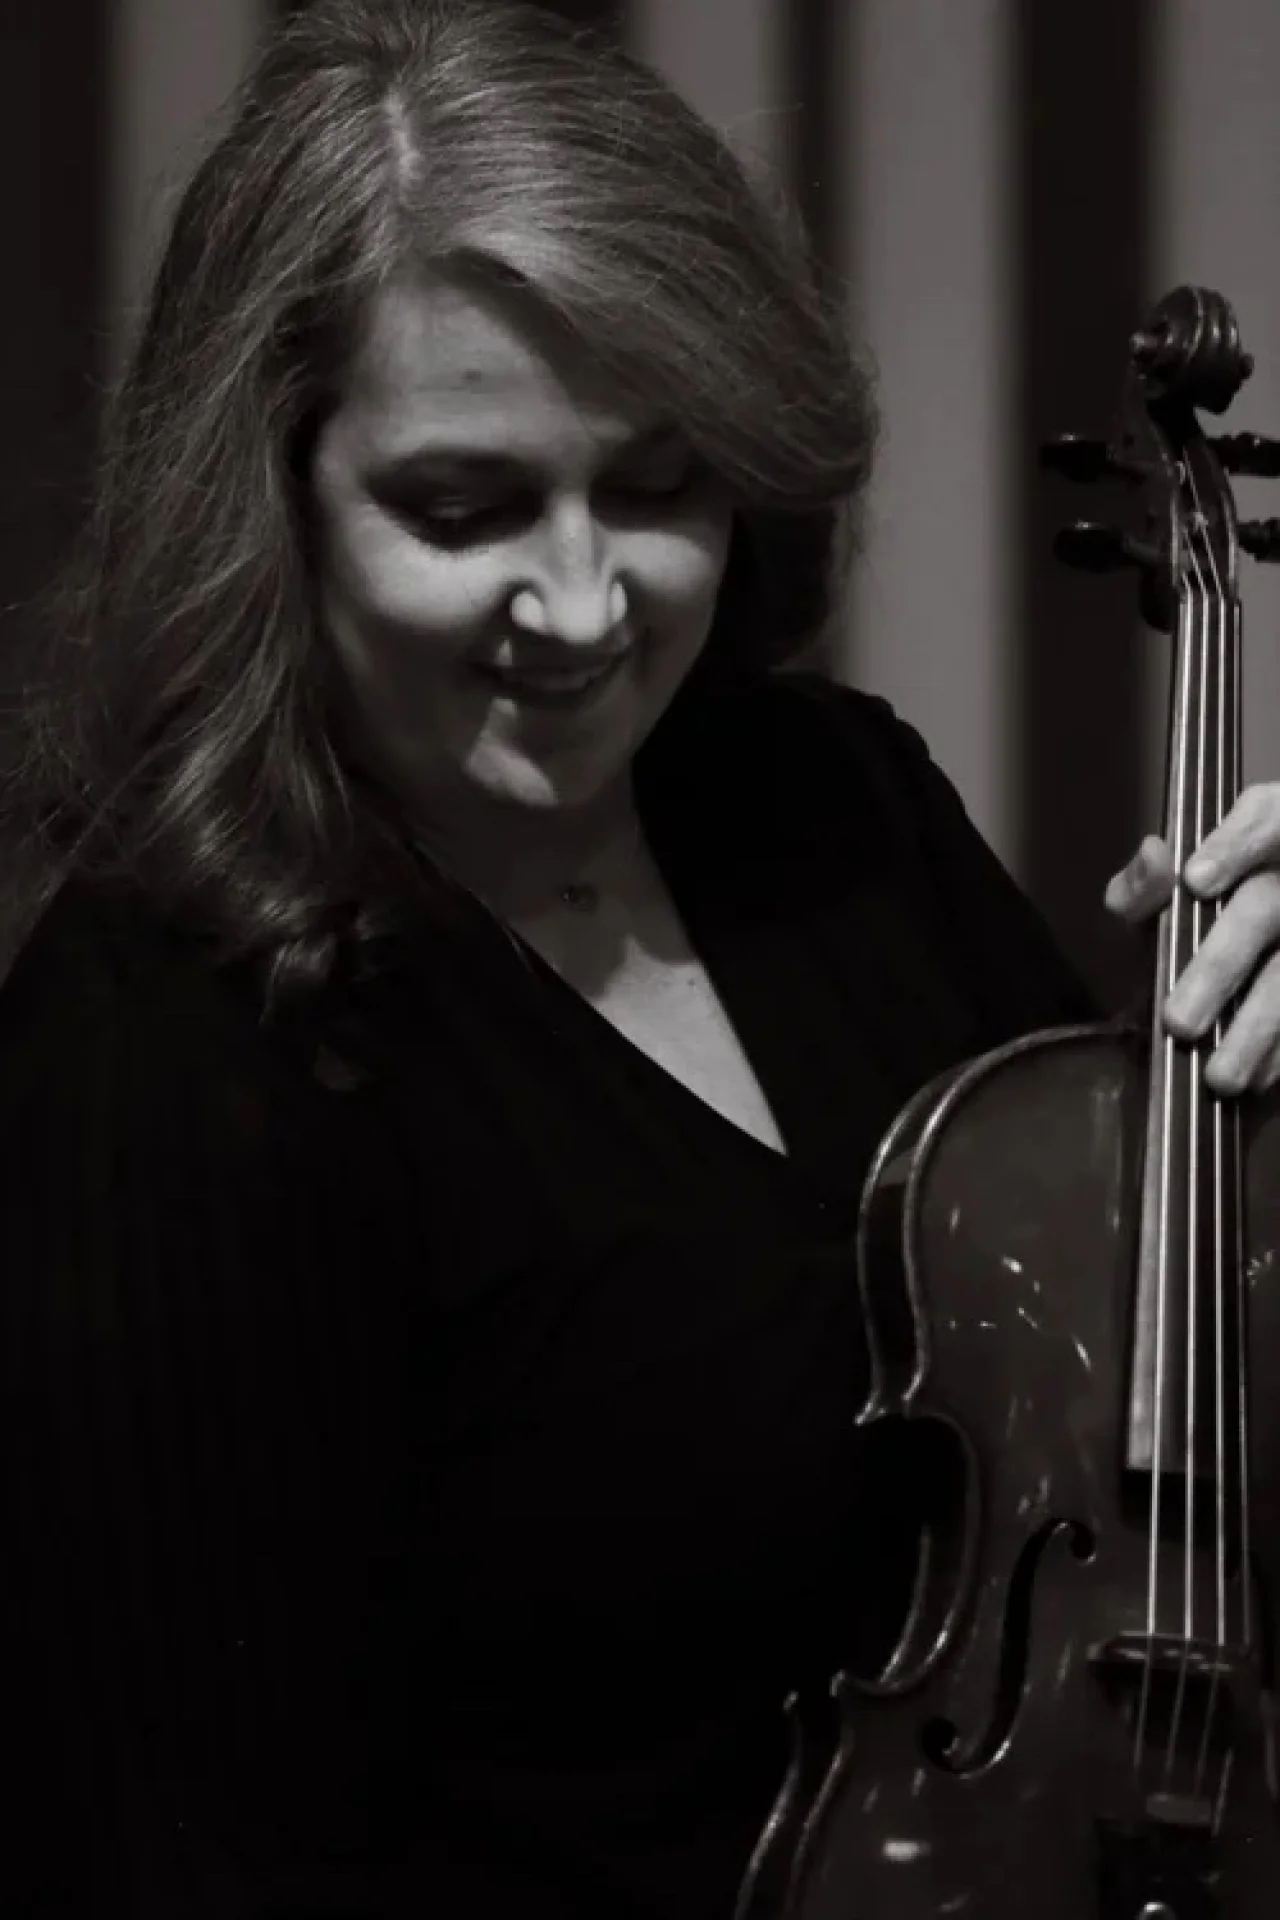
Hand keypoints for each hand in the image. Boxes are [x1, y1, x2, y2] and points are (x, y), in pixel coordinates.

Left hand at [1105, 784, 1279, 1094]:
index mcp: (1268, 823)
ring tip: (1218, 1076)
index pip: (1261, 821)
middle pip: (1262, 912)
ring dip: (1260, 1028)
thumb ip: (1149, 880)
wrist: (1274, 907)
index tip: (1196, 882)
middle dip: (1219, 968)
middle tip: (1177, 1021)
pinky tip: (1257, 1079)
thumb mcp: (1181, 877)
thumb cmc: (1218, 888)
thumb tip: (1155, 857)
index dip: (1233, 847)